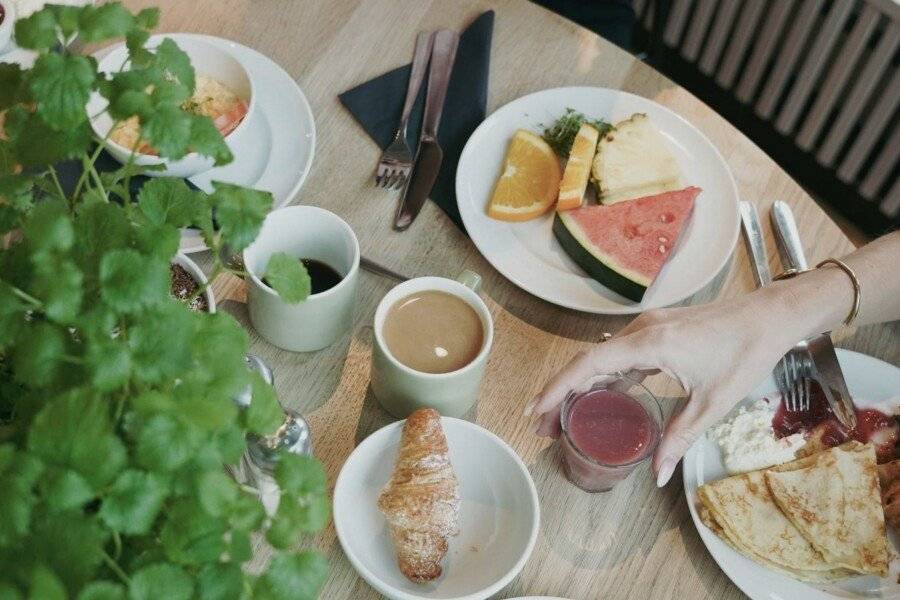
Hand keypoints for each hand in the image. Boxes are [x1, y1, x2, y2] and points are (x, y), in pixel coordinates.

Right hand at [527, 290, 799, 486]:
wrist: (771, 315)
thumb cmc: (746, 351)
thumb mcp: (712, 403)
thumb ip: (679, 439)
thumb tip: (657, 476)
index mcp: (650, 344)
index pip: (589, 366)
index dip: (558, 389)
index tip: (537, 411)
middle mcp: (642, 330)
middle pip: (587, 362)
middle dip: (560, 394)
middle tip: (543, 426)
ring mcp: (648, 327)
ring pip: (601, 357)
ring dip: (580, 385)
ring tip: (564, 415)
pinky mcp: (658, 330)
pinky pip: (619, 353)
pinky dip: (603, 375)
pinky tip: (600, 397)